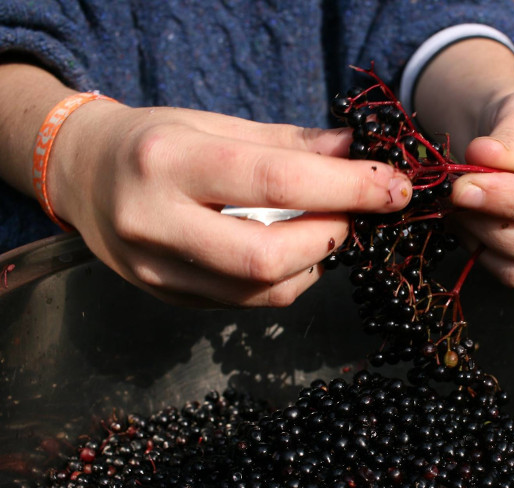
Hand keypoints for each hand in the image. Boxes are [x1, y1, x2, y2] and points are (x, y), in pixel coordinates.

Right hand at [50, 103, 411, 306]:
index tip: (394, 187)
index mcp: (168, 161)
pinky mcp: (166, 296)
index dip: (348, 188)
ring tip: (325, 226)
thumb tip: (356, 153)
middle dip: (333, 236)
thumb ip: (289, 143)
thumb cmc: (154, 140)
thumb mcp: (216, 123)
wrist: (82, 175)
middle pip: (268, 256)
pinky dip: (286, 278)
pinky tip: (293, 250)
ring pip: (262, 290)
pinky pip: (245, 301)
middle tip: (357, 212)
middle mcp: (155, 221)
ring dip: (315, 261)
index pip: (276, 181)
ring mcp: (155, 270)